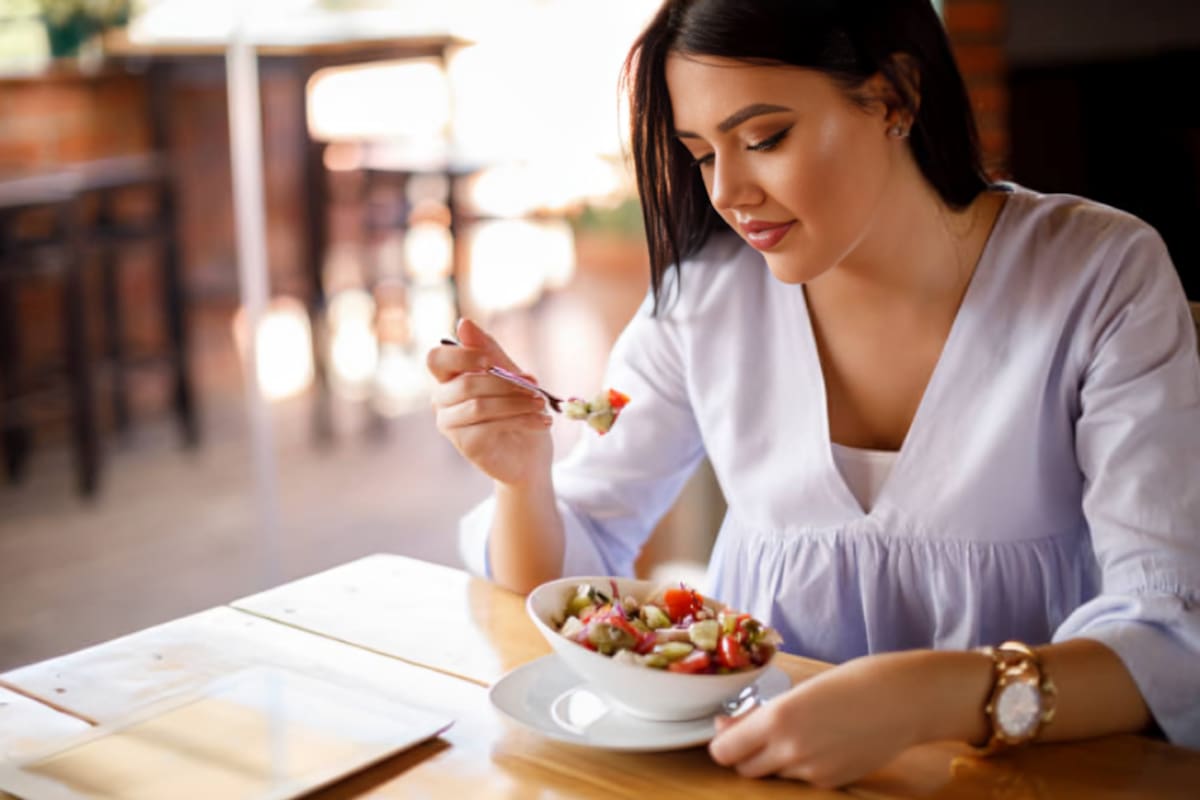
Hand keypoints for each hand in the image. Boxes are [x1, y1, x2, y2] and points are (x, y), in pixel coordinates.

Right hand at [427, 318, 553, 486]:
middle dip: (506, 383)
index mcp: (450, 378)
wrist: (531, 454)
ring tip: (542, 406)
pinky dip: (521, 420)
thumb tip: (464, 323)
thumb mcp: (511, 376)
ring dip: (517, 403)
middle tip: (536, 387)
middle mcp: (443, 400)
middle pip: (466, 383)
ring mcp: (450, 424)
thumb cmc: (519, 410)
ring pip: (479, 405)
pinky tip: (541, 423)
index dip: (461, 355)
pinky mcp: (464, 445)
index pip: (436, 358)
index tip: (491, 361)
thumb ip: (490, 352)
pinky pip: (489, 426)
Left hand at [708, 652, 933, 788]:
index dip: (723, 743)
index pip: (724, 751)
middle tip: (756, 733)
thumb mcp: (798, 692)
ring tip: (799, 732)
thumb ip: (759, 715)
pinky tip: (821, 743)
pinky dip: (802, 767)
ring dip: (774, 760)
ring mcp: (812, 772)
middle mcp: (790, 750)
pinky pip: (802, 780)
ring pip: (774, 775)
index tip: (728, 730)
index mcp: (777, 719)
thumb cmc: (852, 683)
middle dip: (745, 754)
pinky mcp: (833, 783)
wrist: (904, 700)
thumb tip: (725, 727)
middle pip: (745, 769)